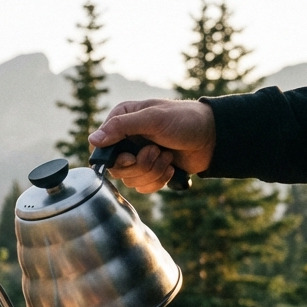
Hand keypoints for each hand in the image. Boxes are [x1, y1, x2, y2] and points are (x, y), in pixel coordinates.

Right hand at [88, 99, 216, 192]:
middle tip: (156, 151)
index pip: (100, 146)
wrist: (213, 137)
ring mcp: (138, 156)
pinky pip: (143, 187)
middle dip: (139, 165)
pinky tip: (171, 167)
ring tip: (168, 157)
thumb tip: (93, 140)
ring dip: (152, 171)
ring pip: (130, 180)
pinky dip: (158, 180)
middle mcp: (127, 139)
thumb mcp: (153, 118)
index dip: (113, 158)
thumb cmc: (185, 120)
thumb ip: (122, 127)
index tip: (130, 157)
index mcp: (122, 121)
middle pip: (115, 168)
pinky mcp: (150, 171)